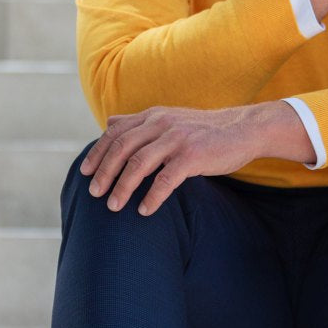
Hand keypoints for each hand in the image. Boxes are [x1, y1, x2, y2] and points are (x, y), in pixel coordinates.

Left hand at [79, 104, 260, 214]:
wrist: (244, 129)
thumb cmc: (204, 130)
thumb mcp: (170, 119)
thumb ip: (140, 121)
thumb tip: (110, 122)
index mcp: (153, 116)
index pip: (115, 133)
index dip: (97, 153)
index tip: (84, 173)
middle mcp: (161, 124)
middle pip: (122, 148)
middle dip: (104, 173)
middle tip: (94, 194)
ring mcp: (177, 139)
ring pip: (139, 164)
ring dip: (122, 187)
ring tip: (113, 206)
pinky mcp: (193, 156)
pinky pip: (165, 180)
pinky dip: (151, 197)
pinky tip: (144, 210)